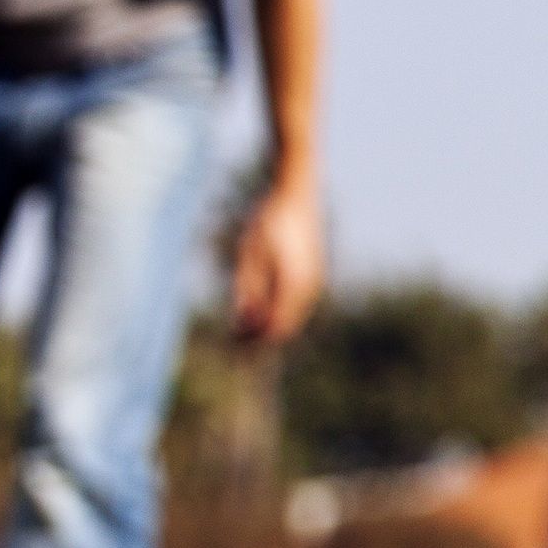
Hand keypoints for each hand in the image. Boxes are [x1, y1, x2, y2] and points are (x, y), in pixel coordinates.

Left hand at [230, 180, 324, 344]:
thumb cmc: (267, 221)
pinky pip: (294, 302)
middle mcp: (308, 285)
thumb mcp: (249, 254)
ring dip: (267, 325)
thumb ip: (247, 287)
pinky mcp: (311, 272)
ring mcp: (313, 278)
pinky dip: (275, 311)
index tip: (234, 353)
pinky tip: (255, 312)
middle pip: (285, 325)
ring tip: (239, 333)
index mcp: (293, 284)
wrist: (295, 195)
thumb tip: (242, 320)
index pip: (276, 328)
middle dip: (260, 339)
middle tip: (234, 350)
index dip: (256, 344)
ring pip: (291, 315)